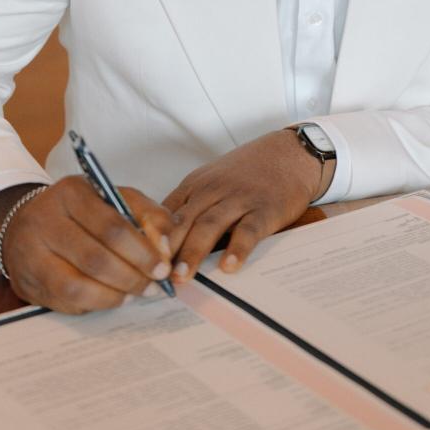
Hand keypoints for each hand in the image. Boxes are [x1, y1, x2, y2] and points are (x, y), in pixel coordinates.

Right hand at [0, 177, 175, 313]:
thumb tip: (165, 245)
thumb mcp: (113, 198)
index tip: (163, 266)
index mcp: (71, 193)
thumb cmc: (80, 212)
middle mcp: (45, 221)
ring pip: (77, 286)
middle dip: (132, 277)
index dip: (142, 251)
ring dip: (114, 295)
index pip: (112, 226)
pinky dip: (94, 304)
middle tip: (154, 286)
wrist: (25, 223)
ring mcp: (31, 254)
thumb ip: (146, 214)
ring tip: (134, 295)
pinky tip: (111, 298)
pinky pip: (65, 302)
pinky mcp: (27, 283)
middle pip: (95, 259)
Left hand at [163, 130, 321, 282]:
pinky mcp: (264, 209)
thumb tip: (162, 243)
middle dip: (166, 250)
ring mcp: (239, 199)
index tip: (140, 264)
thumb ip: (191, 206)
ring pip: (209, 225)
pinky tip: (229, 266)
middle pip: (183, 221)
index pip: (166, 213)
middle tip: (153, 276)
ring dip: (193, 251)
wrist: (290, 153)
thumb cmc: (247, 172)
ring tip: (181, 276)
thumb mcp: (212, 181)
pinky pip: (248, 230)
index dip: (151, 239)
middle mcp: (213, 190)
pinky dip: (237, 248)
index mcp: (195, 185)